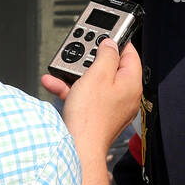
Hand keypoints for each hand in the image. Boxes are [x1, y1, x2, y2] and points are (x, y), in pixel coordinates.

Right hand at [41, 39, 141, 155]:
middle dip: (90, 59)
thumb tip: (110, 44)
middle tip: (80, 52)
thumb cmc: (90, 117)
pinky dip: (70, 89)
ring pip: (94, 82)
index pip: (130, 54)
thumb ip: (106, 55)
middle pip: (110, 68)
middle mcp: (124, 96)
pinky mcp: (96, 116)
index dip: (117, 42)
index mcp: (131, 84)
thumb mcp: (97, 75)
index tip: (105, 34)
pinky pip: (84, 96)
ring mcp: (110, 107)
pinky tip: (54, 83)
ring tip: (62, 69)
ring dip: (75, 74)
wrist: (78, 149)